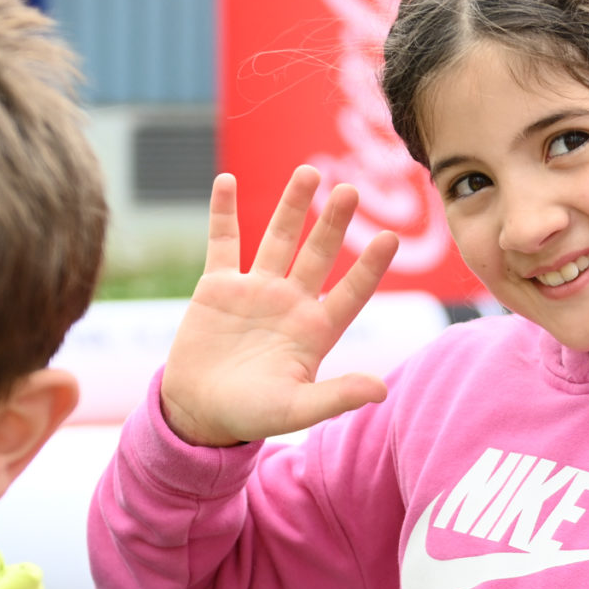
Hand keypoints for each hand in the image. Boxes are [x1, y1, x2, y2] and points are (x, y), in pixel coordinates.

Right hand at [160, 167, 399, 447]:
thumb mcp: (295, 410)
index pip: (352, 292)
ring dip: (293, 206)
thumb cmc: (251, 416)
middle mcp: (291, 303)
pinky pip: (223, 241)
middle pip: (318, 254)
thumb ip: (336, 397)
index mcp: (315, 331)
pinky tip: (227, 181)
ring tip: (309, 172)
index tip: (390, 238)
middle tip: (351, 190)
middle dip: (334, 223)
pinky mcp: (217, 286)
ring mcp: (255, 290)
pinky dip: (224, 211)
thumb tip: (381, 391)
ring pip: (278, 238)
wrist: (198, 414)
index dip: (370, 267)